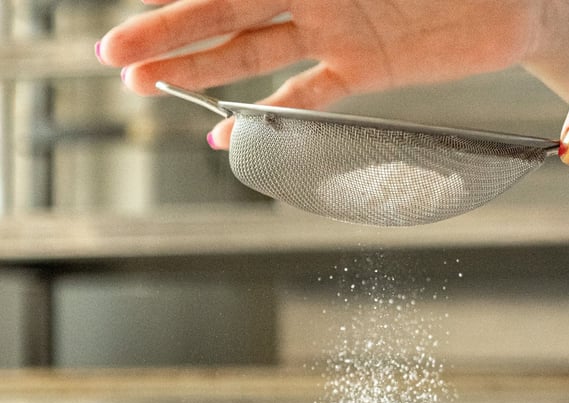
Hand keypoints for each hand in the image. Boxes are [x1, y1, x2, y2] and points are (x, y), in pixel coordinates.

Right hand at [96, 0, 541, 147]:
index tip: (134, 8)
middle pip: (226, 13)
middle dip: (169, 34)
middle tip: (116, 59)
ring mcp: (336, 32)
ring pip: (252, 53)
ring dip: (199, 71)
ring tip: (146, 88)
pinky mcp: (363, 69)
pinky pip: (306, 97)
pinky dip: (268, 117)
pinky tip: (227, 134)